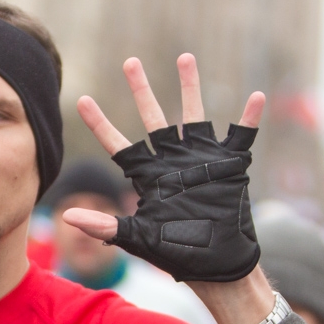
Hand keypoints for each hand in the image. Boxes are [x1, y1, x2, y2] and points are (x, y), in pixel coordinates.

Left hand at [69, 54, 265, 283]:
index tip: (82, 100)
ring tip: (184, 57)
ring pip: (193, 115)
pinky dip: (250, 118)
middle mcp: (173, 162)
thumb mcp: (137, 238)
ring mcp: (202, 161)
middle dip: (141, 90)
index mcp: (149, 176)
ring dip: (190, 87)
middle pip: (154, 118)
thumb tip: (67, 216)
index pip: (118, 144)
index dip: (100, 124)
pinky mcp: (230, 167)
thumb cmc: (177, 254)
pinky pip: (242, 135)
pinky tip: (256, 97)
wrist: (216, 266)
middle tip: (130, 62)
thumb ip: (103, 226)